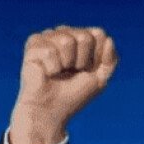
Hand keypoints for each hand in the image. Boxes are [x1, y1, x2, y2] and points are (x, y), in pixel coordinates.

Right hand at [9, 26, 117, 143]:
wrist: (52, 110)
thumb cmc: (74, 94)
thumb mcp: (100, 79)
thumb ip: (110, 60)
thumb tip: (109, 39)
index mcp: (81, 37)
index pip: (98, 34)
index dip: (96, 57)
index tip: (87, 70)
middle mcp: (64, 33)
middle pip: (84, 36)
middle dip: (82, 60)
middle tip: (71, 72)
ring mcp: (48, 37)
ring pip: (66, 40)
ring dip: (66, 64)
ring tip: (59, 72)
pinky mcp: (33, 45)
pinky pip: (50, 51)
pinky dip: (52, 68)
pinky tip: (47, 72)